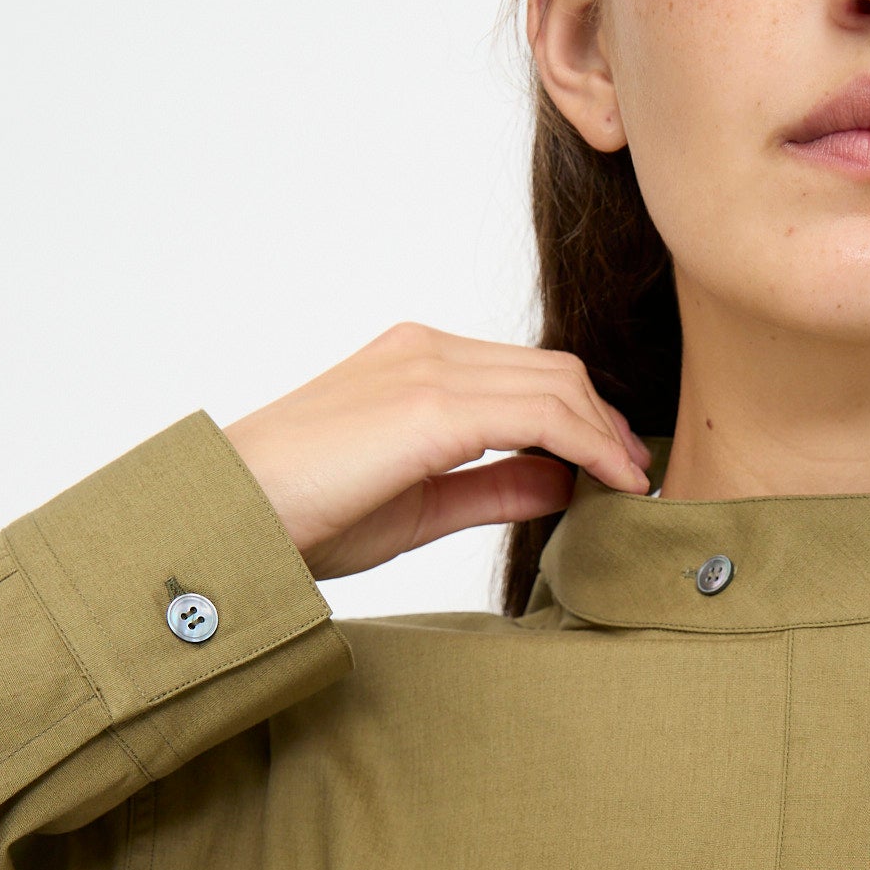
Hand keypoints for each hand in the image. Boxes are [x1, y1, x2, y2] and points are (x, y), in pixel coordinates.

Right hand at [222, 322, 651, 579]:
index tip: (614, 466)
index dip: (582, 417)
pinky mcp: (433, 406)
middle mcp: (427, 353)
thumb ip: (491, 487)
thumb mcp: (419, 504)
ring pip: (556, 385)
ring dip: (605, 433)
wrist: (233, 516)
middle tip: (635, 473)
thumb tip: (561, 482)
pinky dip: (590, 445)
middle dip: (604, 420)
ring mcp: (430, 371)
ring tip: (632, 481)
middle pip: (552, 370)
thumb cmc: (304, 517)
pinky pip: (541, 414)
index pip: (525, 374)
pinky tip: (612, 482)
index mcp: (415, 365)